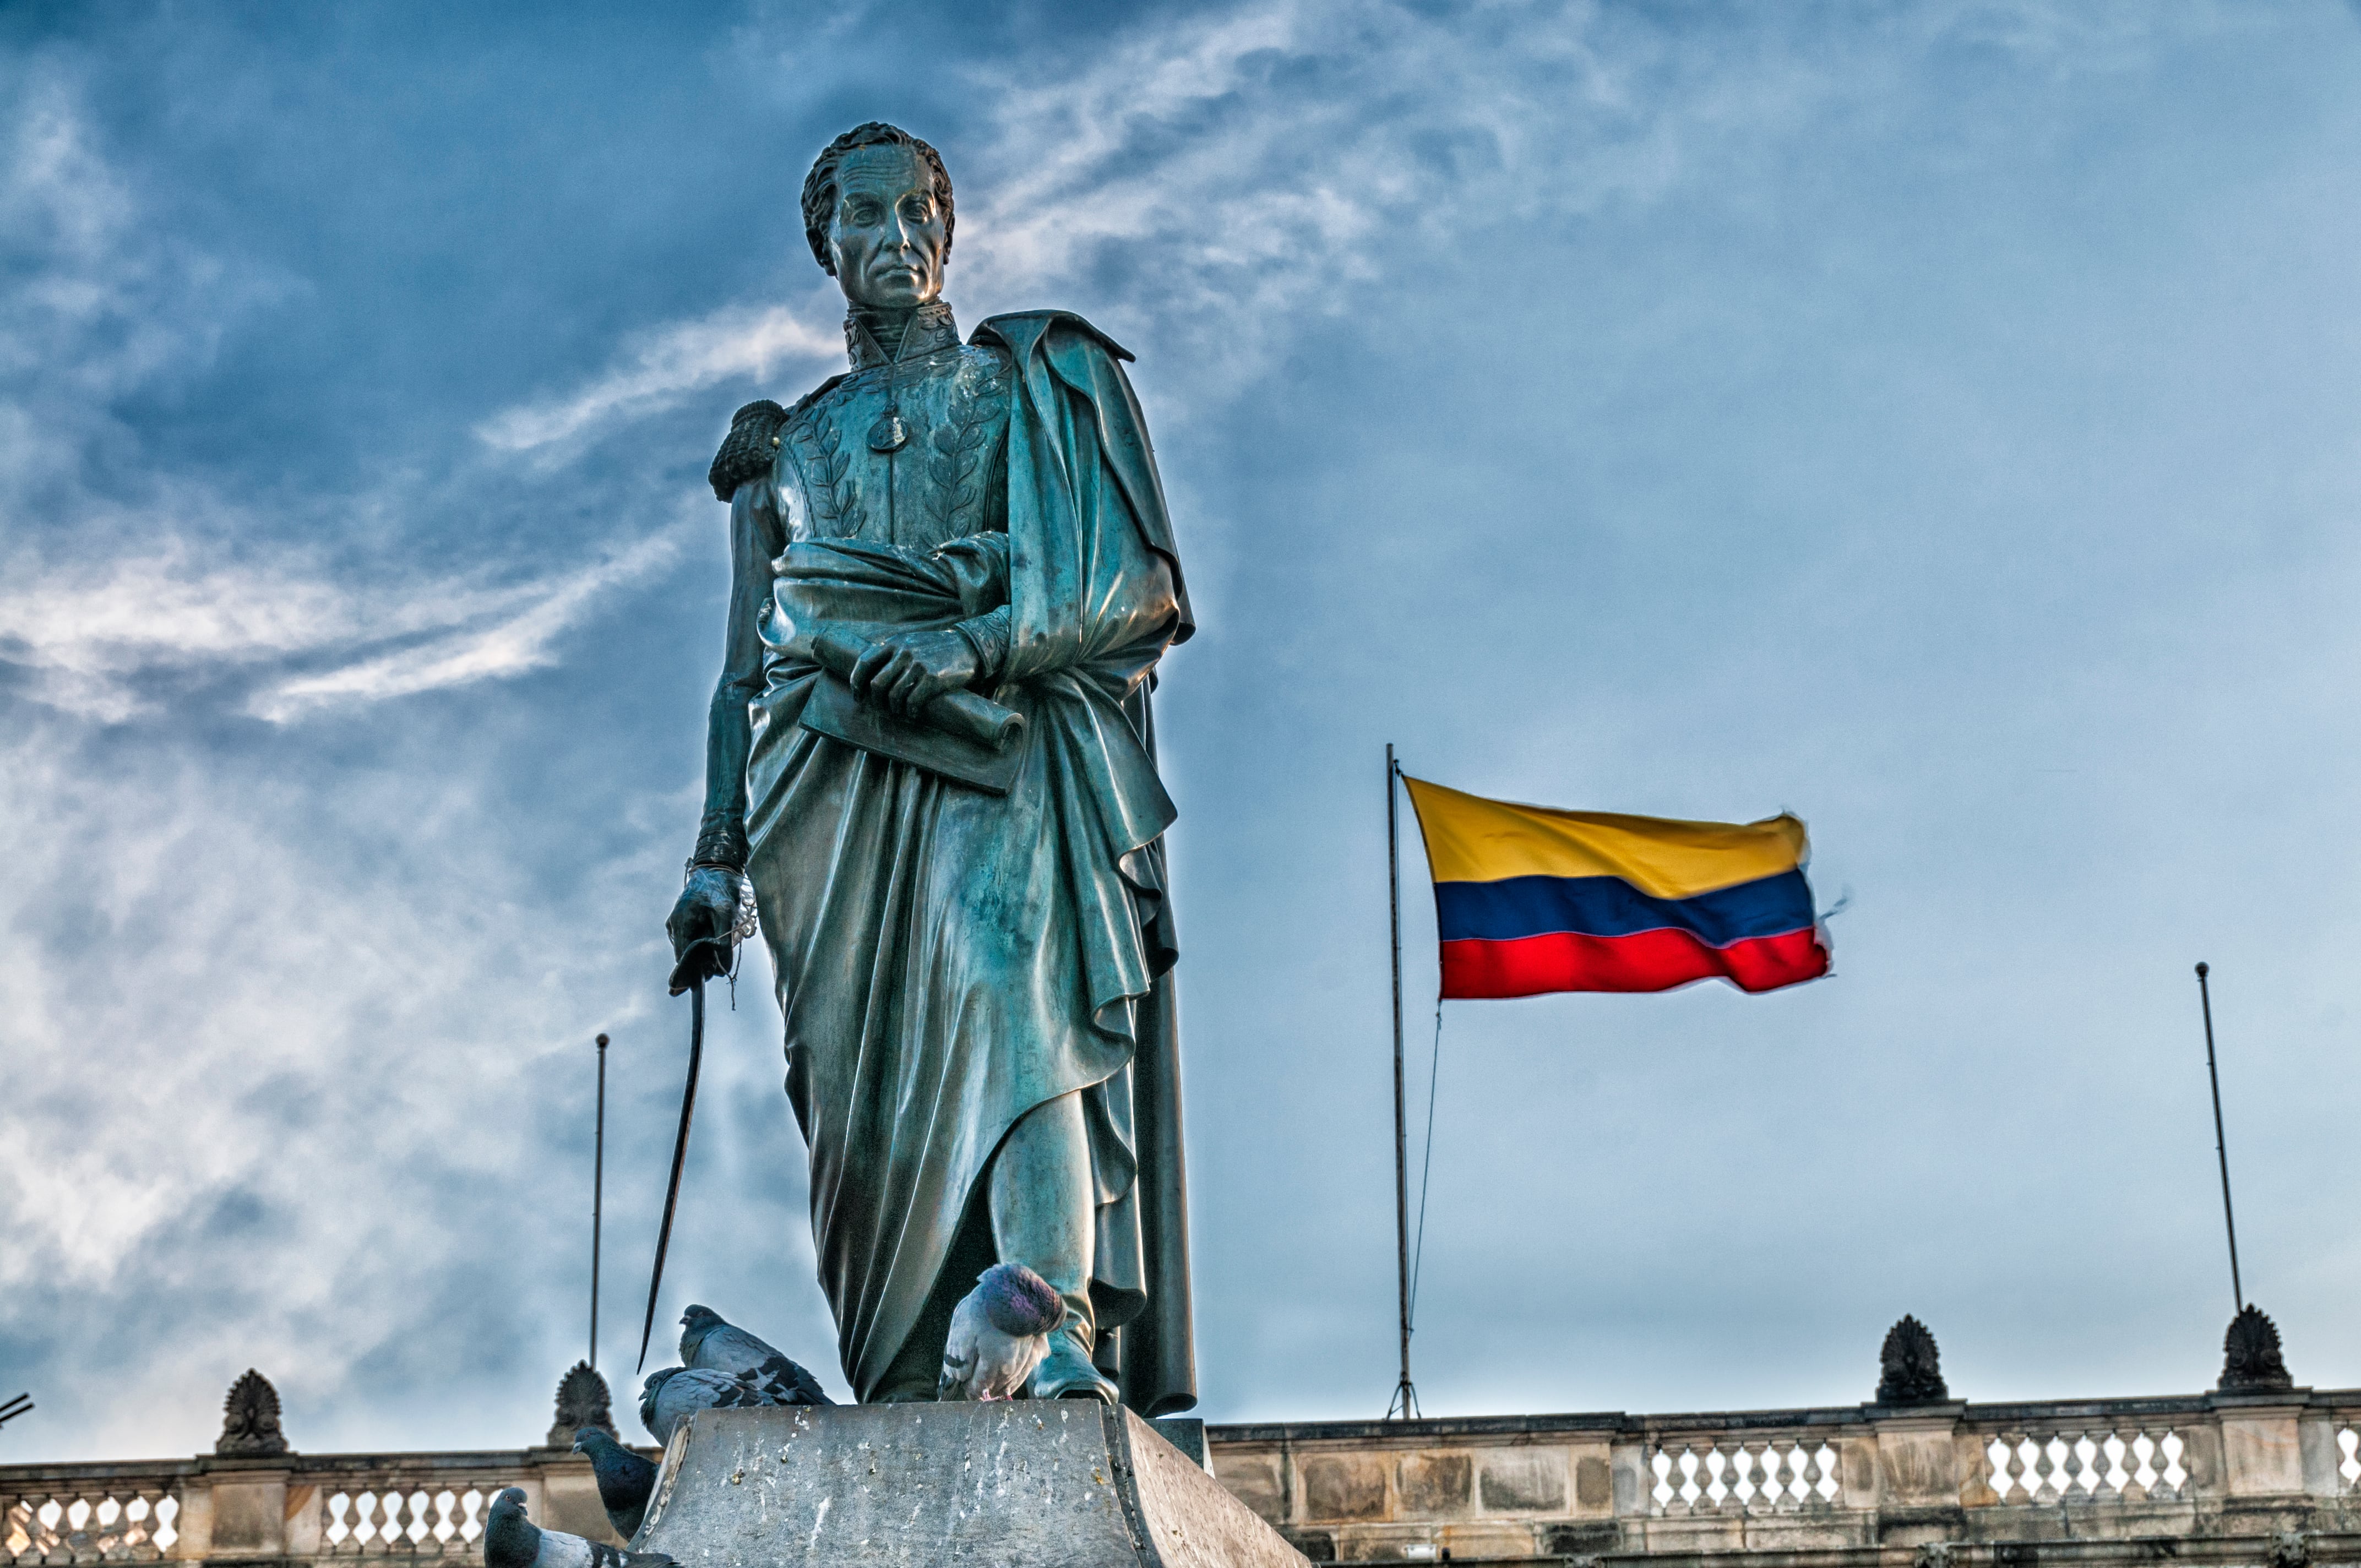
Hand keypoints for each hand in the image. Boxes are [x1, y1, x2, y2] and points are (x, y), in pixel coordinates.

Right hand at [667, 865, 745, 962]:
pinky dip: (700, 941)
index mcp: (682, 923)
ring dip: (701, 951)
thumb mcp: (727, 915)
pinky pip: (689, 938)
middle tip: (719, 962)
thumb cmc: (721, 890)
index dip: (693, 970)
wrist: (716, 869)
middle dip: (700, 961)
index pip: (682, 958)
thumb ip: (724, 942)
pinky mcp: (680, 920)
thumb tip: (724, 969)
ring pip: (687, 947)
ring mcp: (675, 922)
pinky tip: (713, 934)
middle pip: (684, 954)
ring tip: (719, 943)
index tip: (707, 977)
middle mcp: (674, 924)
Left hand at [850, 627, 978, 718]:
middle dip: (876, 701)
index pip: (864, 662)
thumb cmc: (936, 648)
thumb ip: (891, 653)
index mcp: (895, 642)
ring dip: (894, 709)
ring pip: (894, 695)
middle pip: (877, 684)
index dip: (857, 682)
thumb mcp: (910, 642)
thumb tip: (870, 676)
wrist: (968, 647)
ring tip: (900, 712)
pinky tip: (914, 714)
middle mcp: (904, 652)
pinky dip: (911, 712)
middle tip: (881, 709)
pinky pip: (913, 702)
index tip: (858, 696)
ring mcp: (919, 665)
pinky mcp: (933, 679)